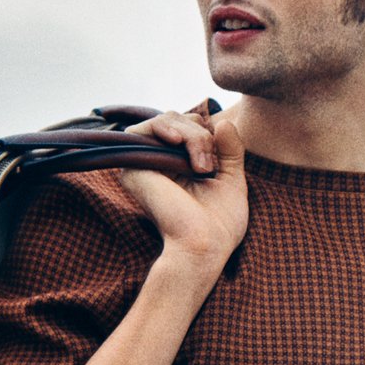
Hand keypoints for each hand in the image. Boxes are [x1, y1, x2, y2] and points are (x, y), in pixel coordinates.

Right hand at [117, 109, 248, 273]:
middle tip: (209, 167)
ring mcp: (143, 163)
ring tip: (202, 167)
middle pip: (178, 119)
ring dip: (192, 136)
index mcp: (179, 166)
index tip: (220, 161)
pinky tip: (179, 144)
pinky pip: (146, 129)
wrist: (205, 245)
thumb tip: (224, 120)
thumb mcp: (232, 178)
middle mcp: (158, 162)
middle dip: (202, 133)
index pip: (190, 125)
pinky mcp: (132, 166)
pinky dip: (168, 129)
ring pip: (166, 120)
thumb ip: (230, 148)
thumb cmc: (220, 222)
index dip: (208, 132)